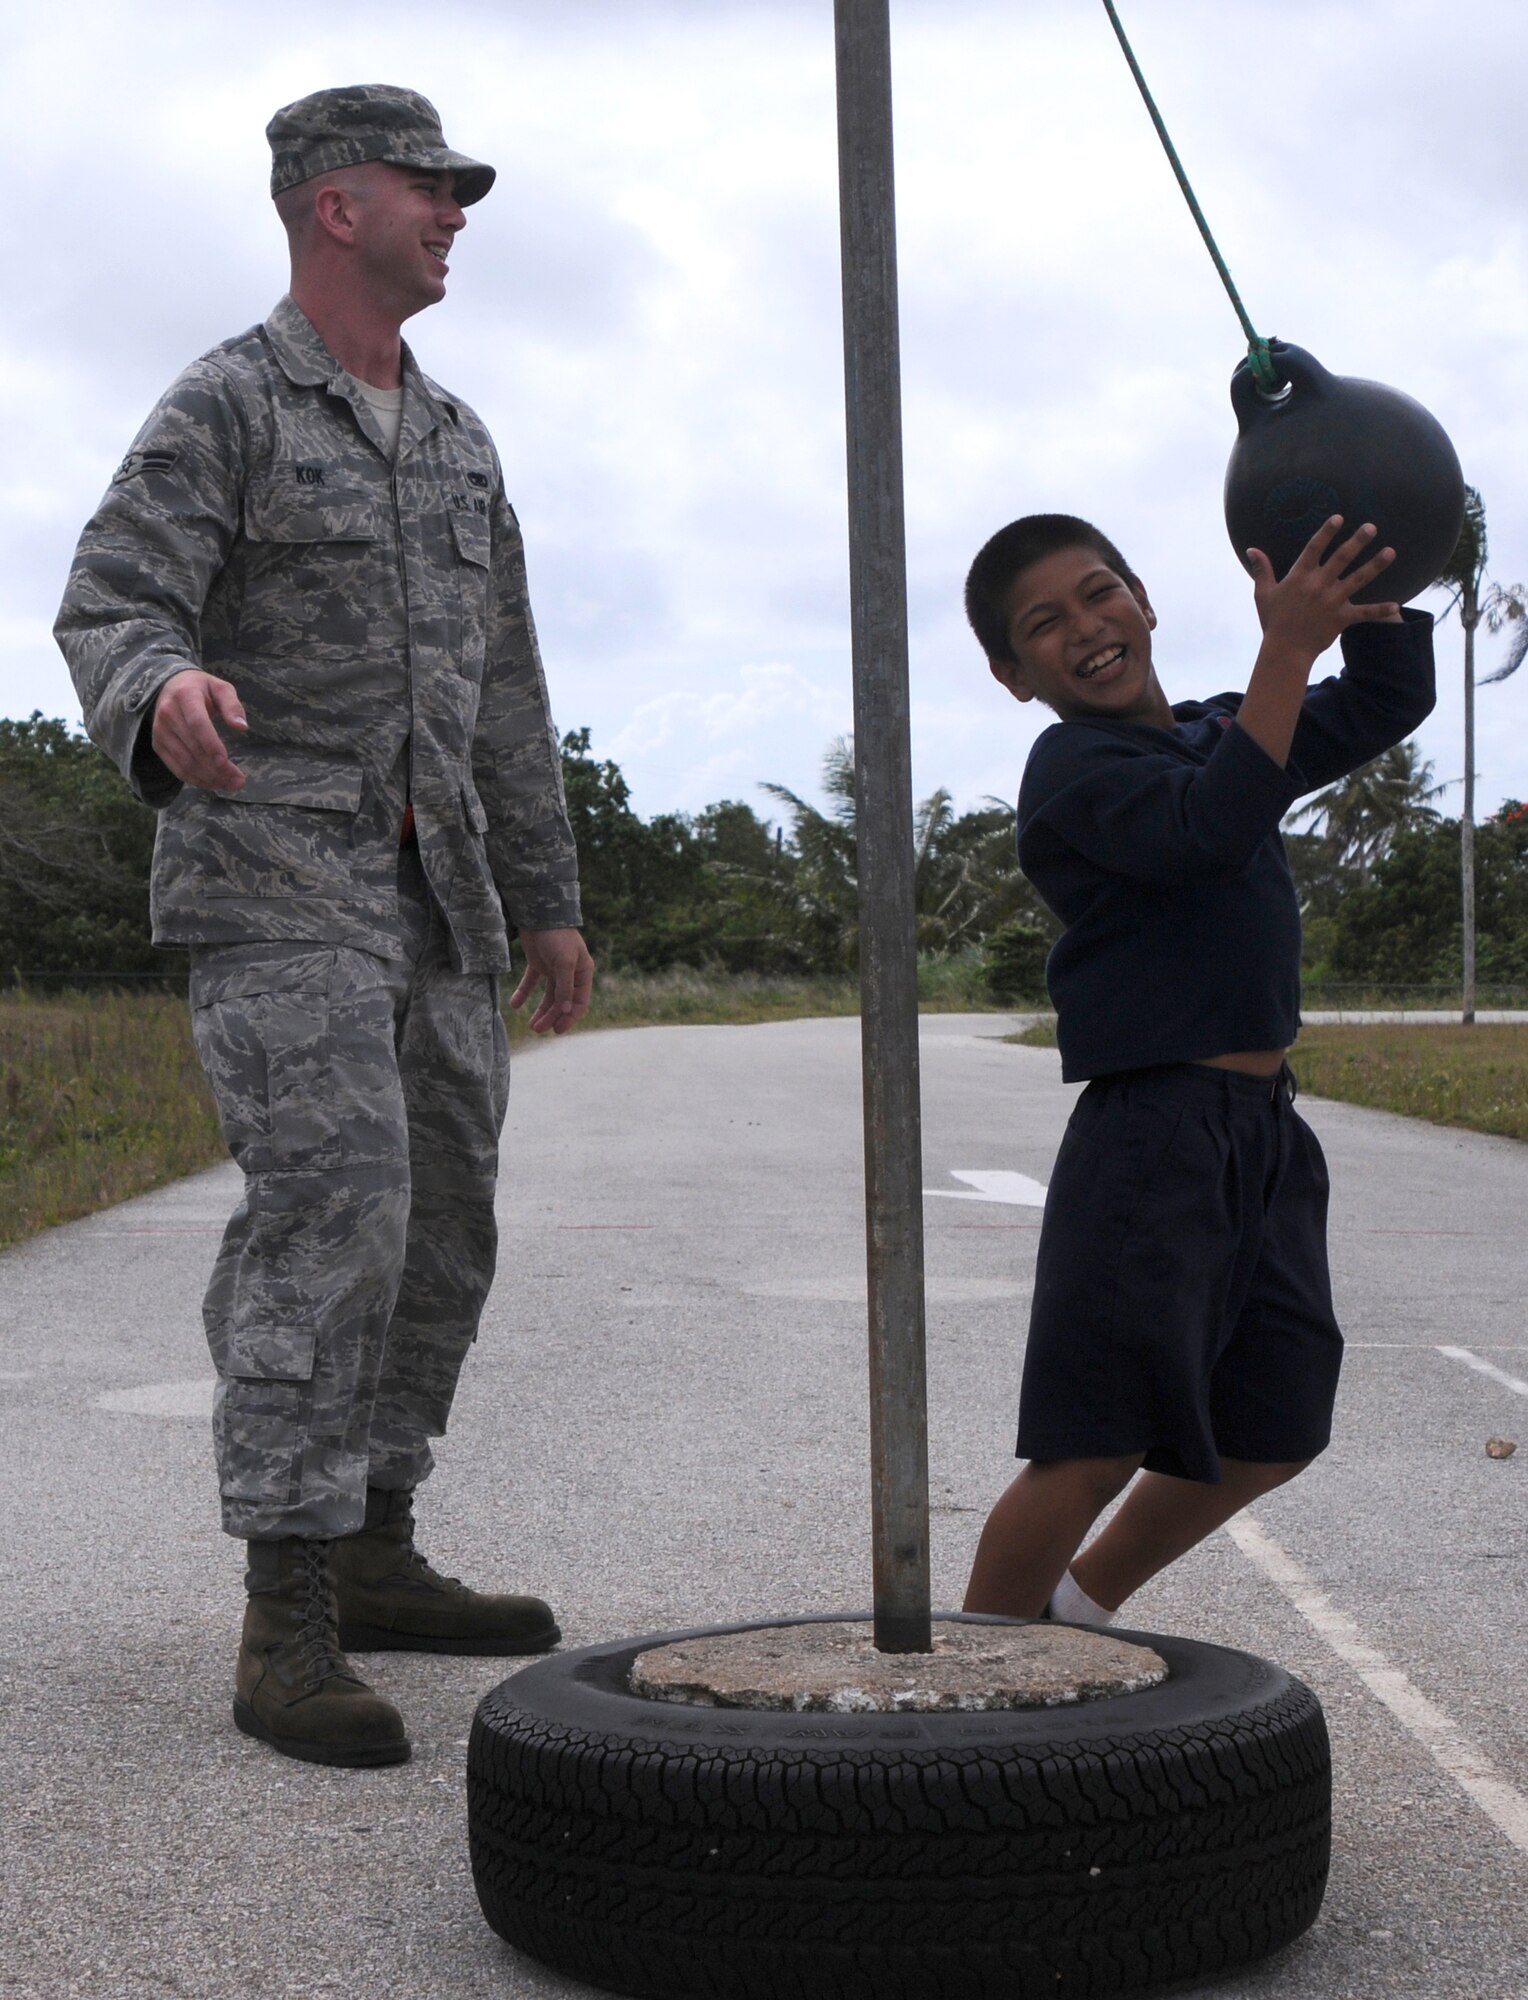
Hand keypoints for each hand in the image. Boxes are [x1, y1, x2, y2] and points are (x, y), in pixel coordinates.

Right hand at [151, 669, 247, 791]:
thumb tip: (242, 727)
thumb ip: (233, 705)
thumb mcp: (220, 688)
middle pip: (193, 748)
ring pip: (185, 762)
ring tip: (231, 784)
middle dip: (217, 769)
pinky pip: (176, 768)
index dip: (211, 745)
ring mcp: (160, 731)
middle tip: (239, 781)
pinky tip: (214, 783)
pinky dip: (196, 779)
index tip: (226, 762)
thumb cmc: (201, 689)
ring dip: (209, 778)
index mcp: (185, 696)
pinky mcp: (158, 744)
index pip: (197, 724)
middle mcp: (168, 714)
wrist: (169, 687)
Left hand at [510, 926, 594, 1033]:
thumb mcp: (564, 962)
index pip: (580, 1002)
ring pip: (548, 996)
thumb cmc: (556, 935)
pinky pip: (531, 983)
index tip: (557, 1030)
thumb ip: (565, 987)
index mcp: (582, 973)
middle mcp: (570, 973)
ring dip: (541, 1011)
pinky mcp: (538, 963)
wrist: (538, 912)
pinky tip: (515, 1005)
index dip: (570, 1018)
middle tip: (537, 1029)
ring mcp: (554, 969)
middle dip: (552, 1017)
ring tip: (530, 1024)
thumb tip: (567, 1011)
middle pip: (562, 1002)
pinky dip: (524, 994)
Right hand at [1246, 518, 1398, 663]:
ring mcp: (1333, 601)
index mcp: (1300, 577)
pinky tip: (1396, 605)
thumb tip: (1251, 549)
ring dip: (1375, 565)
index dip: (1327, 531)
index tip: (1339, 517)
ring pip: (1358, 579)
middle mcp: (1319, 585)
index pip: (1314, 548)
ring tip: (1390, 551)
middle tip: (1371, 527)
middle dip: (1358, 541)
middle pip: (1342, 558)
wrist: (1285, 651)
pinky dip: (1380, 610)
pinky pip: (1365, 613)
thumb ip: (1261, 570)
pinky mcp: (1342, 618)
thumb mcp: (1263, 594)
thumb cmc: (1273, 622)